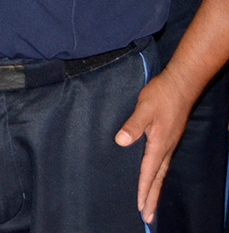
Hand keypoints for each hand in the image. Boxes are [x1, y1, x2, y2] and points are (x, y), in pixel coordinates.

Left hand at [116, 67, 197, 223]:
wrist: (180, 84)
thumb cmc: (161, 96)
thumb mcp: (143, 108)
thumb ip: (133, 125)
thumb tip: (121, 141)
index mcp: (159, 145)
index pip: (149, 173)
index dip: (144, 190)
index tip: (140, 207)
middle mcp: (166, 148)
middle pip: (158, 179)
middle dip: (152, 198)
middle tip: (148, 217)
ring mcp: (168, 143)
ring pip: (161, 172)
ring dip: (155, 188)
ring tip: (150, 204)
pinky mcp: (168, 138)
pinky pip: (162, 163)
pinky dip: (157, 175)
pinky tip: (154, 176)